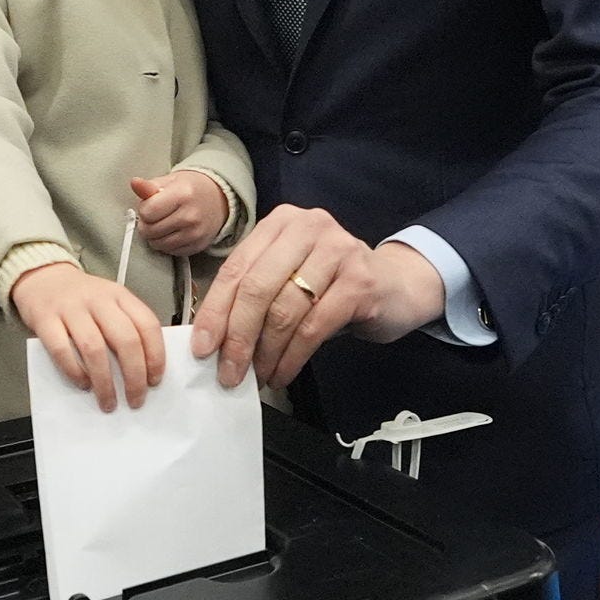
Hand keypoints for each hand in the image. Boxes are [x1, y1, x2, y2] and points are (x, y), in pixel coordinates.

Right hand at [14, 261, 167, 409]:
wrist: (42, 277)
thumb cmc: (81, 298)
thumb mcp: (110, 302)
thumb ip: (126, 326)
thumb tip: (142, 370)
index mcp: (120, 295)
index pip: (147, 325)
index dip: (156, 356)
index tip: (155, 380)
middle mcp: (98, 300)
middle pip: (125, 340)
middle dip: (134, 376)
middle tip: (135, 399)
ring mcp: (71, 309)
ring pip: (94, 349)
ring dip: (104, 382)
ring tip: (108, 401)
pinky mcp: (45, 319)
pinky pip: (62, 350)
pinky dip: (74, 371)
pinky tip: (83, 384)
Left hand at [132, 170, 227, 256]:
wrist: (218, 200)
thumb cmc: (190, 189)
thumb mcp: (170, 181)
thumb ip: (150, 186)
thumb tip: (135, 183)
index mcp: (182, 194)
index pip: (147, 212)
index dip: (144, 209)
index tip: (151, 205)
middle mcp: (190, 215)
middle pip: (150, 230)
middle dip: (147, 224)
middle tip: (155, 216)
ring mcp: (195, 233)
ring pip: (158, 244)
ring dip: (155, 236)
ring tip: (163, 224)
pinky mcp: (197, 246)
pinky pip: (170, 251)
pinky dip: (167, 244)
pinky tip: (173, 232)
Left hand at [188, 206, 442, 390]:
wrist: (398, 286)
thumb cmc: (334, 285)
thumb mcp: (291, 276)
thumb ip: (256, 293)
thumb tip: (213, 338)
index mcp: (282, 223)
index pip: (237, 268)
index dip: (215, 311)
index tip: (202, 347)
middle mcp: (309, 228)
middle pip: (257, 288)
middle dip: (237, 337)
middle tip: (228, 372)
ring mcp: (338, 251)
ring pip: (284, 310)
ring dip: (265, 353)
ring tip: (258, 377)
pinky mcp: (360, 281)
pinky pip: (313, 327)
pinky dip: (292, 357)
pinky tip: (282, 373)